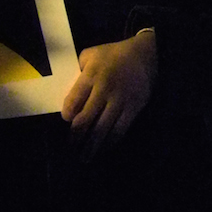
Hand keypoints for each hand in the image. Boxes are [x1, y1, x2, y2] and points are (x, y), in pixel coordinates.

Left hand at [62, 31, 157, 160]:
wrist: (145, 55)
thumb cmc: (113, 55)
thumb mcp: (91, 54)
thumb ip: (77, 70)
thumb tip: (68, 90)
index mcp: (91, 75)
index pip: (74, 99)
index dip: (68, 114)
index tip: (66, 120)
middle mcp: (104, 89)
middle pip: (87, 118)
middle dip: (77, 135)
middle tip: (71, 145)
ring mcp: (120, 100)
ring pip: (103, 128)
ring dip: (92, 145)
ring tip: (84, 157)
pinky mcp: (133, 109)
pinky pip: (120, 130)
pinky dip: (110, 142)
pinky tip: (103, 148)